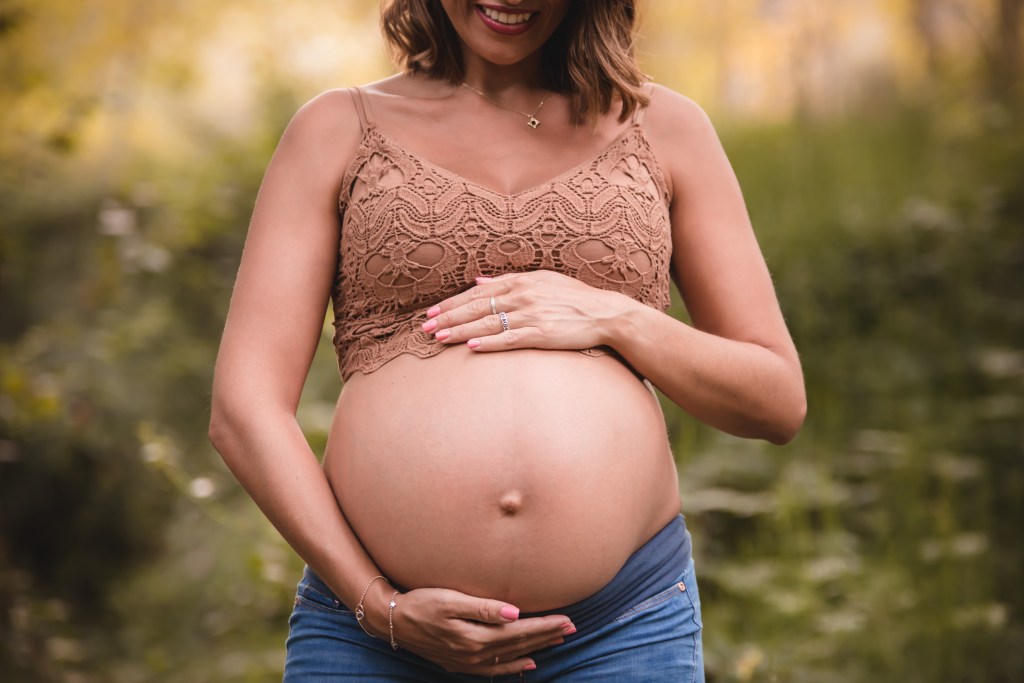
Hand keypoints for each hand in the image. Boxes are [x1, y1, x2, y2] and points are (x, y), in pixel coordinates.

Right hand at [375, 586, 574, 675]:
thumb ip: (483, 607)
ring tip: (558, 640)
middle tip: (572, 628)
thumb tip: (514, 612)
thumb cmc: (421, 602)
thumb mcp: (450, 599)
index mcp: (475, 636)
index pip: (519, 631)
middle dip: (547, 636)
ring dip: (536, 648)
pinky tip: (529, 663)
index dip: (544, 626)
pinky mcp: (461, 663)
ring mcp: (468, 661)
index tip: (566, 619)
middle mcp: (474, 653)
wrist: (392, 620)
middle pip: (519, 644)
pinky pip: (495, 669)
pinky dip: (514, 666)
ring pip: (511, 656)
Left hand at [421, 270, 630, 351]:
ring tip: (439, 339)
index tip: (432, 312)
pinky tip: (472, 347)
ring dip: (461, 331)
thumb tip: (479, 280)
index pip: (477, 292)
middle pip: (477, 307)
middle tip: (425, 329)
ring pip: (488, 323)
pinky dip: (490, 343)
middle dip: (448, 318)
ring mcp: (532, 314)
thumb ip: (508, 280)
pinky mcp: (542, 333)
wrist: (605, 313)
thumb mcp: (541, 280)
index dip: (452, 303)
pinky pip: (510, 339)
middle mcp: (522, 295)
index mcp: (520, 281)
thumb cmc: (573, 297)